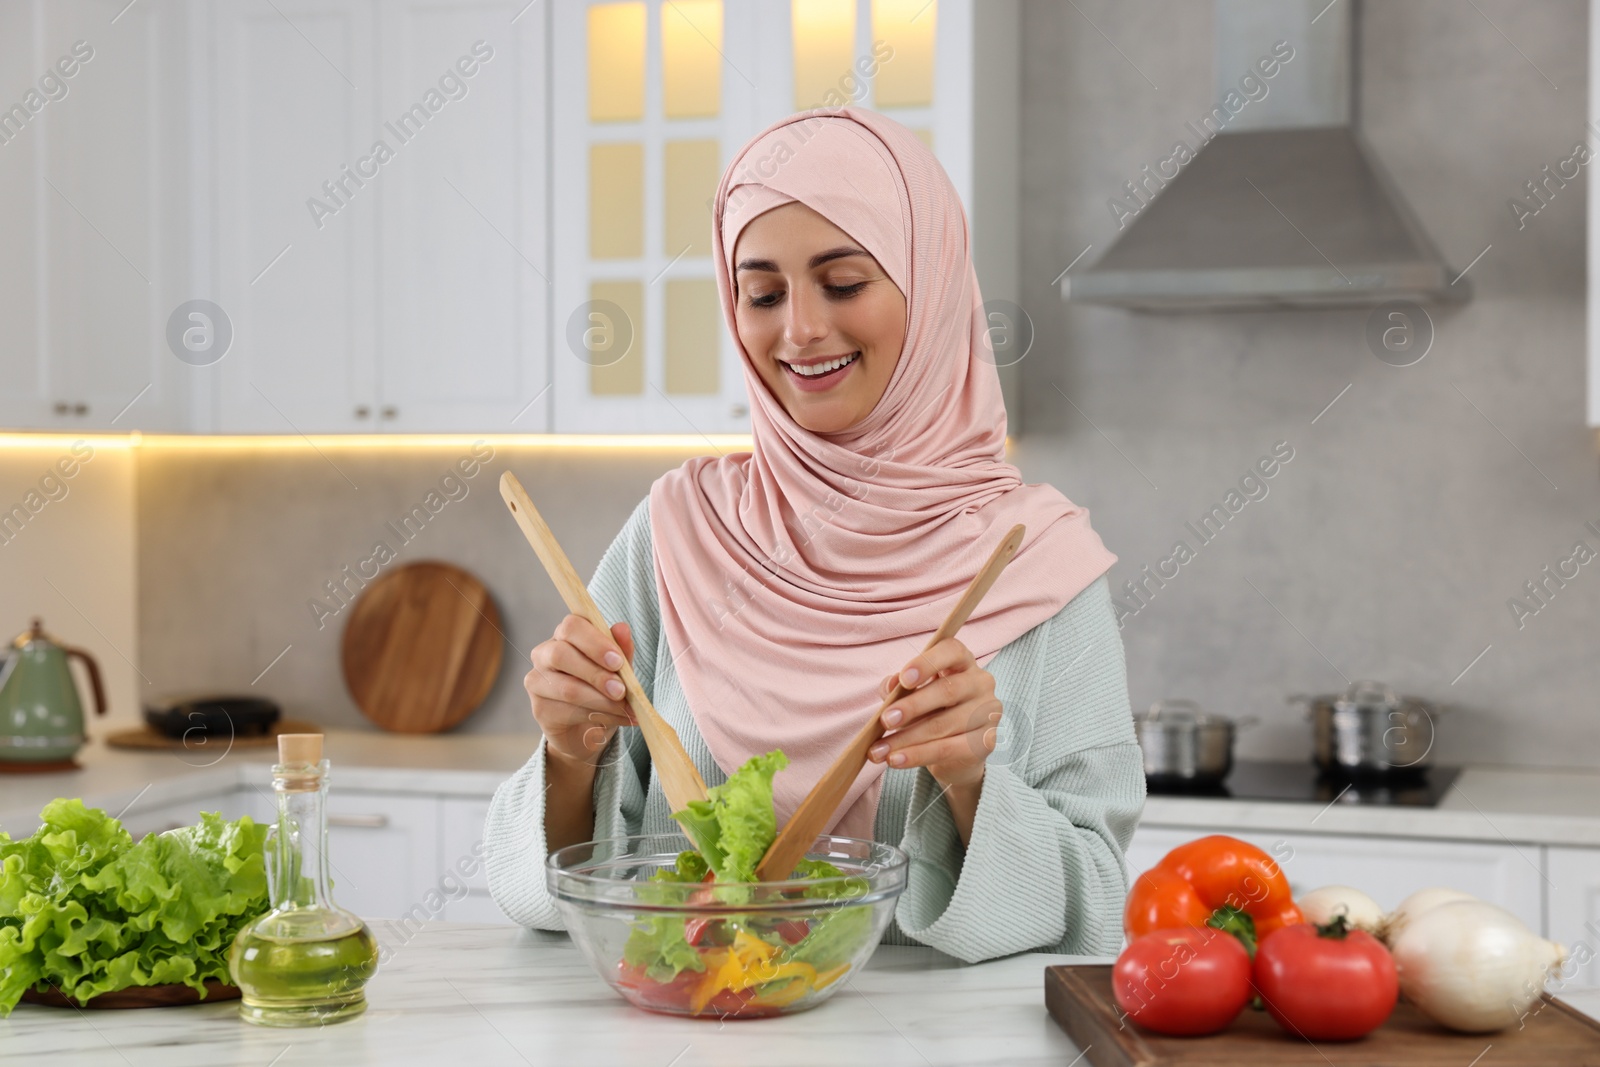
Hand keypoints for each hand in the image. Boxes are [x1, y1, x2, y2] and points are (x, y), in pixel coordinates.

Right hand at [525, 614, 637, 766]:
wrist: (586, 727)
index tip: (618, 661)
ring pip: (567, 688)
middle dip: (596, 673)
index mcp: (565, 635)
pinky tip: (619, 718)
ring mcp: (537, 681)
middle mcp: (544, 654)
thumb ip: (621, 649)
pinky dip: (600, 717)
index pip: (572, 626)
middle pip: (561, 654)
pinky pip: (569, 712)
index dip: (595, 642)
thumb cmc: (601, 687)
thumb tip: (622, 628)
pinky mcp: (540, 709)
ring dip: (602, 701)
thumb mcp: (617, 668)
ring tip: (626, 709)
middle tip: (621, 690)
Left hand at [866, 637, 1000, 789]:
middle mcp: (981, 683)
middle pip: (948, 690)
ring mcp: (988, 713)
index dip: (927, 663)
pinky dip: (917, 755)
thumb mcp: (912, 694)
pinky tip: (896, 760)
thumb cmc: (931, 711)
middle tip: (885, 720)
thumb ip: (900, 687)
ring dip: (907, 738)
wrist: (955, 751)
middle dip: (913, 706)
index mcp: (963, 662)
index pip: (952, 651)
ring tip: (879, 750)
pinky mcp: (986, 742)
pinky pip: (948, 749)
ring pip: (944, 725)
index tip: (904, 680)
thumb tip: (890, 687)